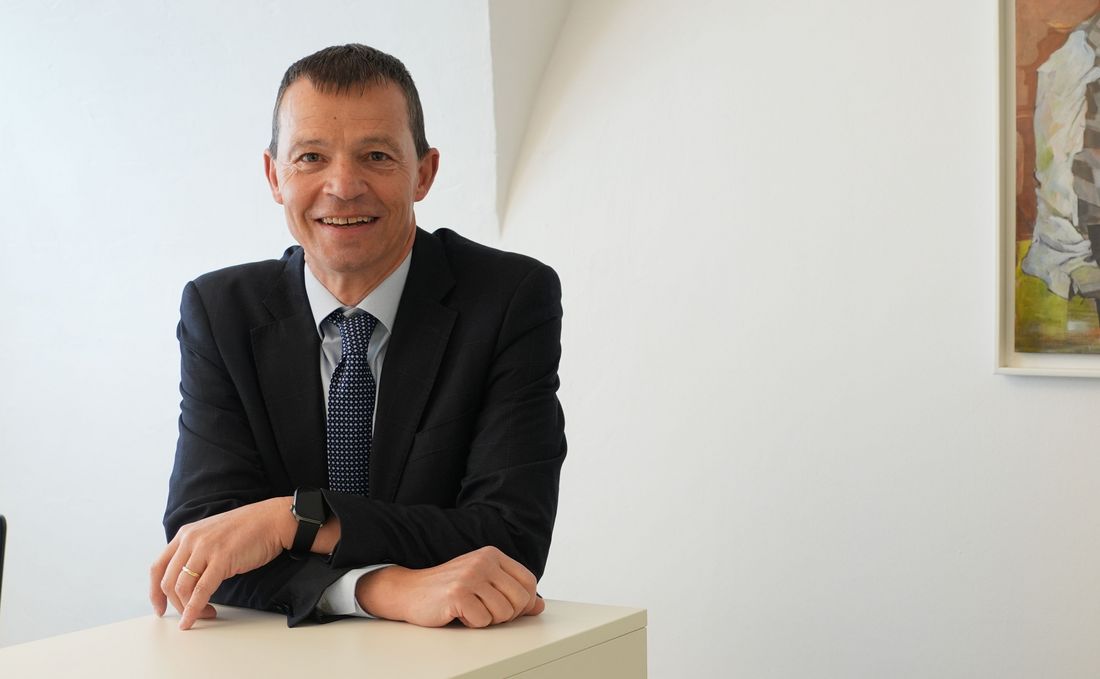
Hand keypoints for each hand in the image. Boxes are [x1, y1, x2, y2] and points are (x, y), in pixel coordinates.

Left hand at [149, 498, 295, 628]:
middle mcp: (190, 540)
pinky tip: (196, 618)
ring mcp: (205, 548)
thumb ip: (196, 552)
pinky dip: (195, 609)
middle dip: (176, 604)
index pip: (158, 567)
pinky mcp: (221, 559)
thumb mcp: (212, 536)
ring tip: (205, 614)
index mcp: (185, 534)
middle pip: (167, 581)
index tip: (160, 607)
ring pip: (181, 588)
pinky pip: (201, 590)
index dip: (154, 592)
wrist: (273, 520)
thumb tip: (187, 581)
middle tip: (189, 615)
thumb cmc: (248, 530)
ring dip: (189, 608)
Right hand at [356, 546, 544, 627]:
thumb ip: (511, 592)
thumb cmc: (449, 589)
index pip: (529, 582)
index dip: (524, 602)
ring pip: (504, 613)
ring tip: (471, 610)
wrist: (410, 591)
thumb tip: (539, 605)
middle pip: (520, 599)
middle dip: (507, 614)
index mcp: (493, 555)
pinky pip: (483, 621)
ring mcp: (470, 576)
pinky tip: (459, 613)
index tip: (507, 607)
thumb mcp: (484, 584)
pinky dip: (472, 623)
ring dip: (488, 619)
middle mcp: (484, 561)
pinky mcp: (457, 593)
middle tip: (486, 611)